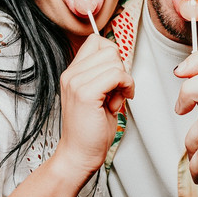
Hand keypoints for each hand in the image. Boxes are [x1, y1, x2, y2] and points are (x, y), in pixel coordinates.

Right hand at [54, 34, 133, 183]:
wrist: (79, 155)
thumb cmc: (90, 130)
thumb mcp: (97, 95)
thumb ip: (103, 75)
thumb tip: (119, 60)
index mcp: (72, 73)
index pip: (96, 41)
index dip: (112, 56)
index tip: (114, 77)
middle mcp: (71, 75)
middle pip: (109, 49)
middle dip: (121, 69)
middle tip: (116, 91)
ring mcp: (76, 83)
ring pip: (115, 61)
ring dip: (124, 80)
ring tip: (115, 99)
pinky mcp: (86, 94)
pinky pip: (117, 75)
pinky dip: (126, 86)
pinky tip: (119, 102)